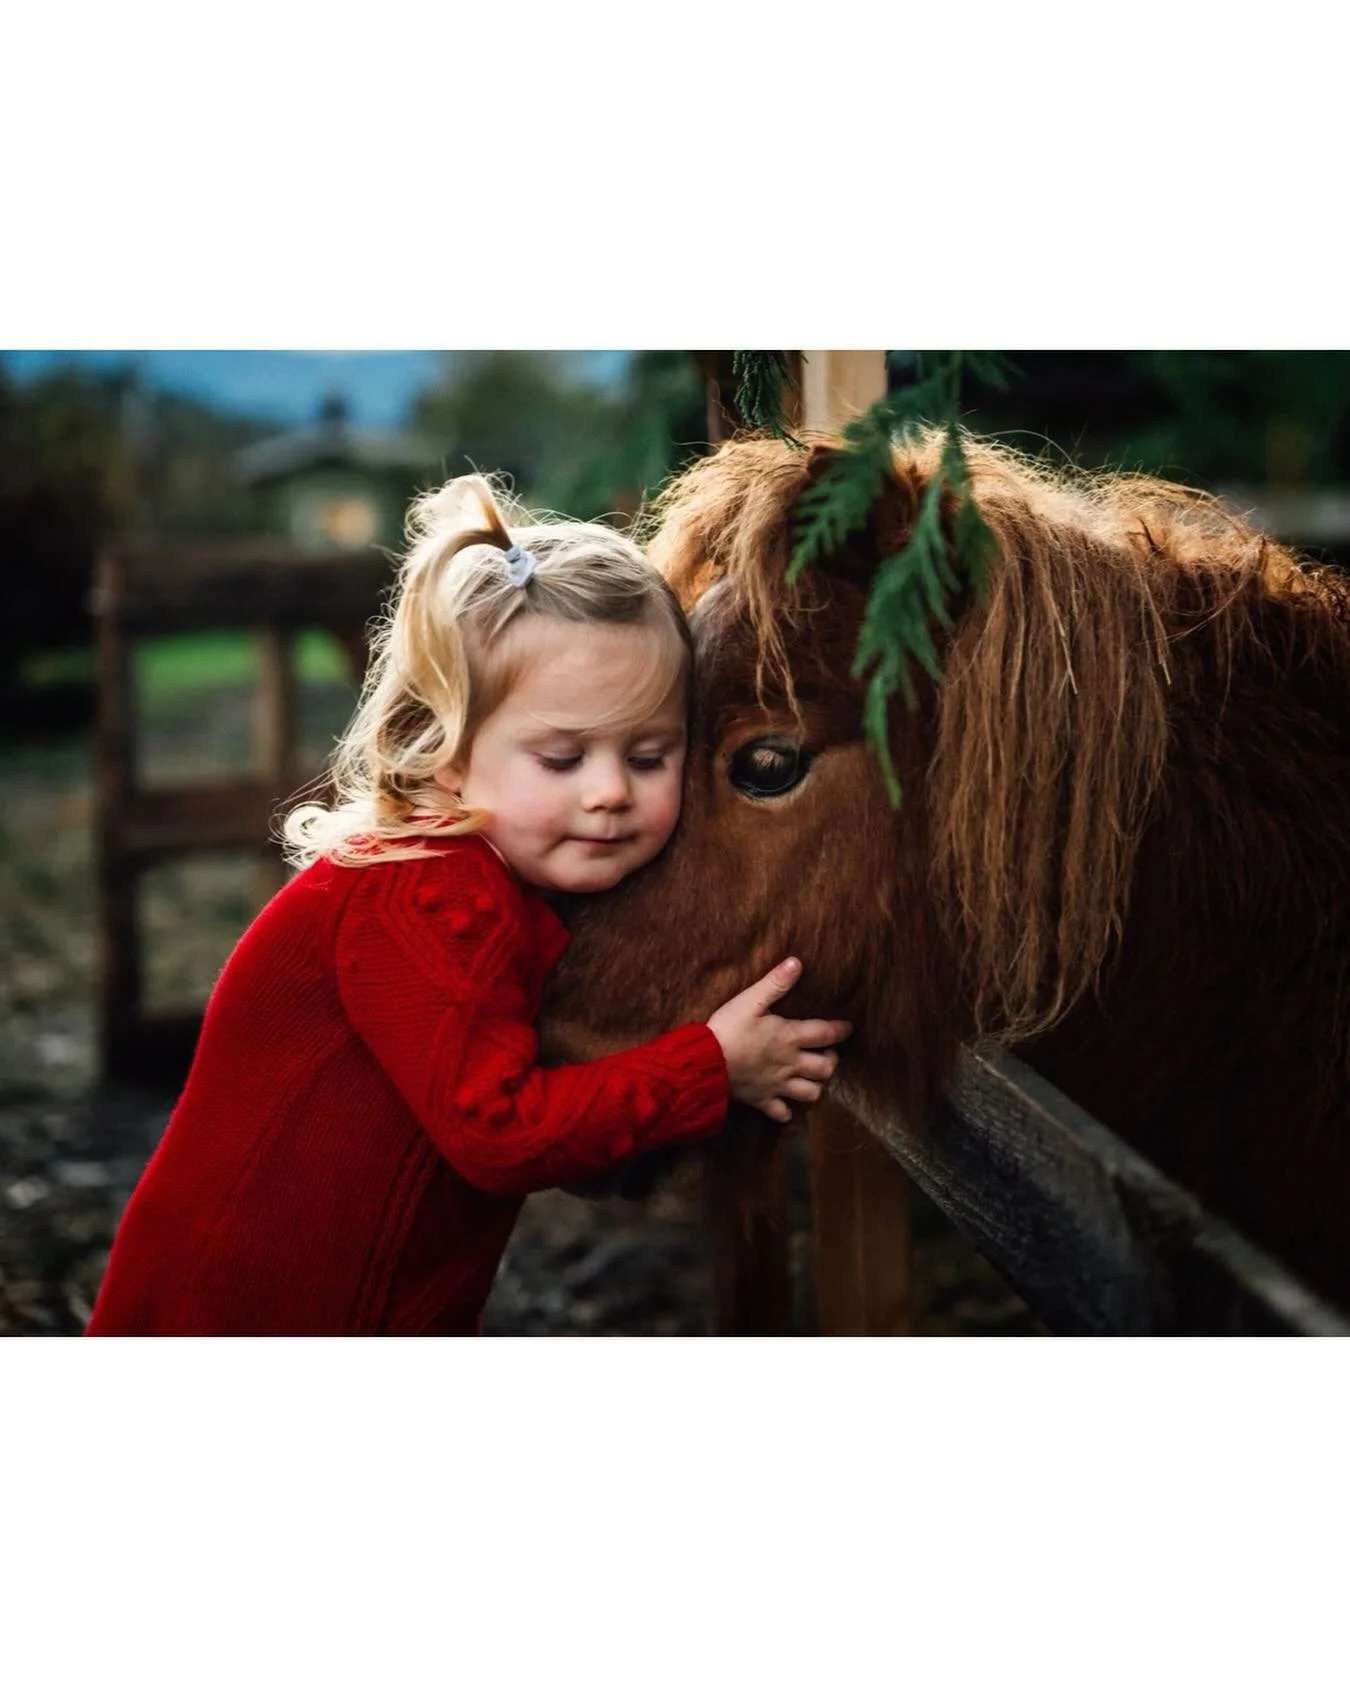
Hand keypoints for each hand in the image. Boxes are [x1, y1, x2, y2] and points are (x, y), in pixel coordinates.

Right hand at [706, 957, 851, 1124]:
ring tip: (812, 1078)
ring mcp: (777, 1085)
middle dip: (831, 1061)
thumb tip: (797, 962)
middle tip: (827, 1054)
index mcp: (789, 1038)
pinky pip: (781, 1114)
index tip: (848, 1027)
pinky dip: (787, 1114)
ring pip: (810, 1093)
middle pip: (825, 1069)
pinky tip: (787, 1110)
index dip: (840, 1030)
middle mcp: (790, 1064)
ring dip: (815, 1087)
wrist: (705, 1063)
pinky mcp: (762, 1100)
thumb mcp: (750, 1001)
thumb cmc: (728, 1029)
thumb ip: (775, 983)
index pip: (825, 1034)